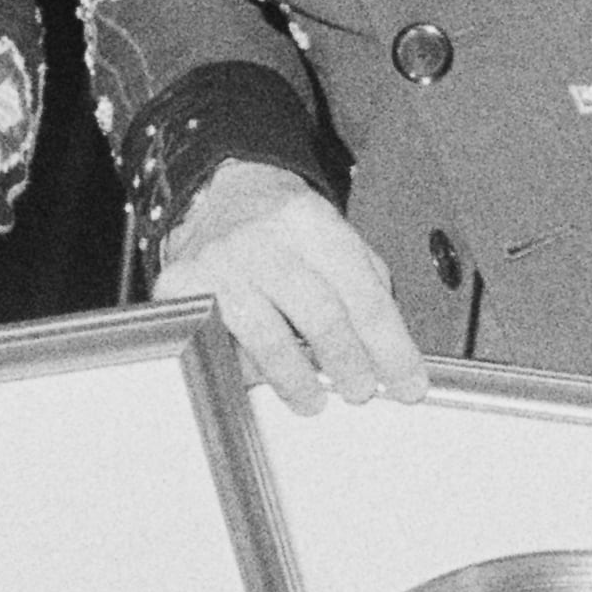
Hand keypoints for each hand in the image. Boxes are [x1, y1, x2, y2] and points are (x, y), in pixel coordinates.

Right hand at [157, 161, 429, 411]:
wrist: (221, 193)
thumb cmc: (282, 224)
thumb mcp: (335, 234)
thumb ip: (364, 283)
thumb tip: (388, 350)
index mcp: (311, 221)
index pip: (363, 295)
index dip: (390, 348)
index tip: (407, 382)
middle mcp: (264, 238)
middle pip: (320, 316)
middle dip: (349, 364)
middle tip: (361, 390)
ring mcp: (220, 263)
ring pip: (267, 338)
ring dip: (298, 379)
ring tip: (314, 397)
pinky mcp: (184, 287)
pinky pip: (222, 343)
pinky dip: (247, 368)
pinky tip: (262, 375)